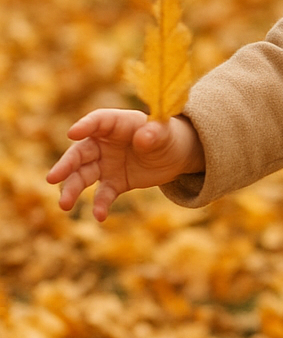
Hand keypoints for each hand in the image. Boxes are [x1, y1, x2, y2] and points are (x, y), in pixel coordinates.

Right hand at [46, 109, 205, 220]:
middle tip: (52, 178)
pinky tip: (100, 216)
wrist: (174, 156)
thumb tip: (143, 138)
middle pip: (80, 153)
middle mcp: (104, 144)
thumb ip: (154, 133)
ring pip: (83, 176)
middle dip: (66, 166)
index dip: (86, 126)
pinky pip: (103, 194)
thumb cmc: (166, 136)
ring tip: (64, 205)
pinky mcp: (113, 183)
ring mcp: (105, 164)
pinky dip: (100, 205)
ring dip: (72, 190)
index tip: (72, 133)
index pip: (98, 121)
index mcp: (116, 124)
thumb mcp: (165, 132)